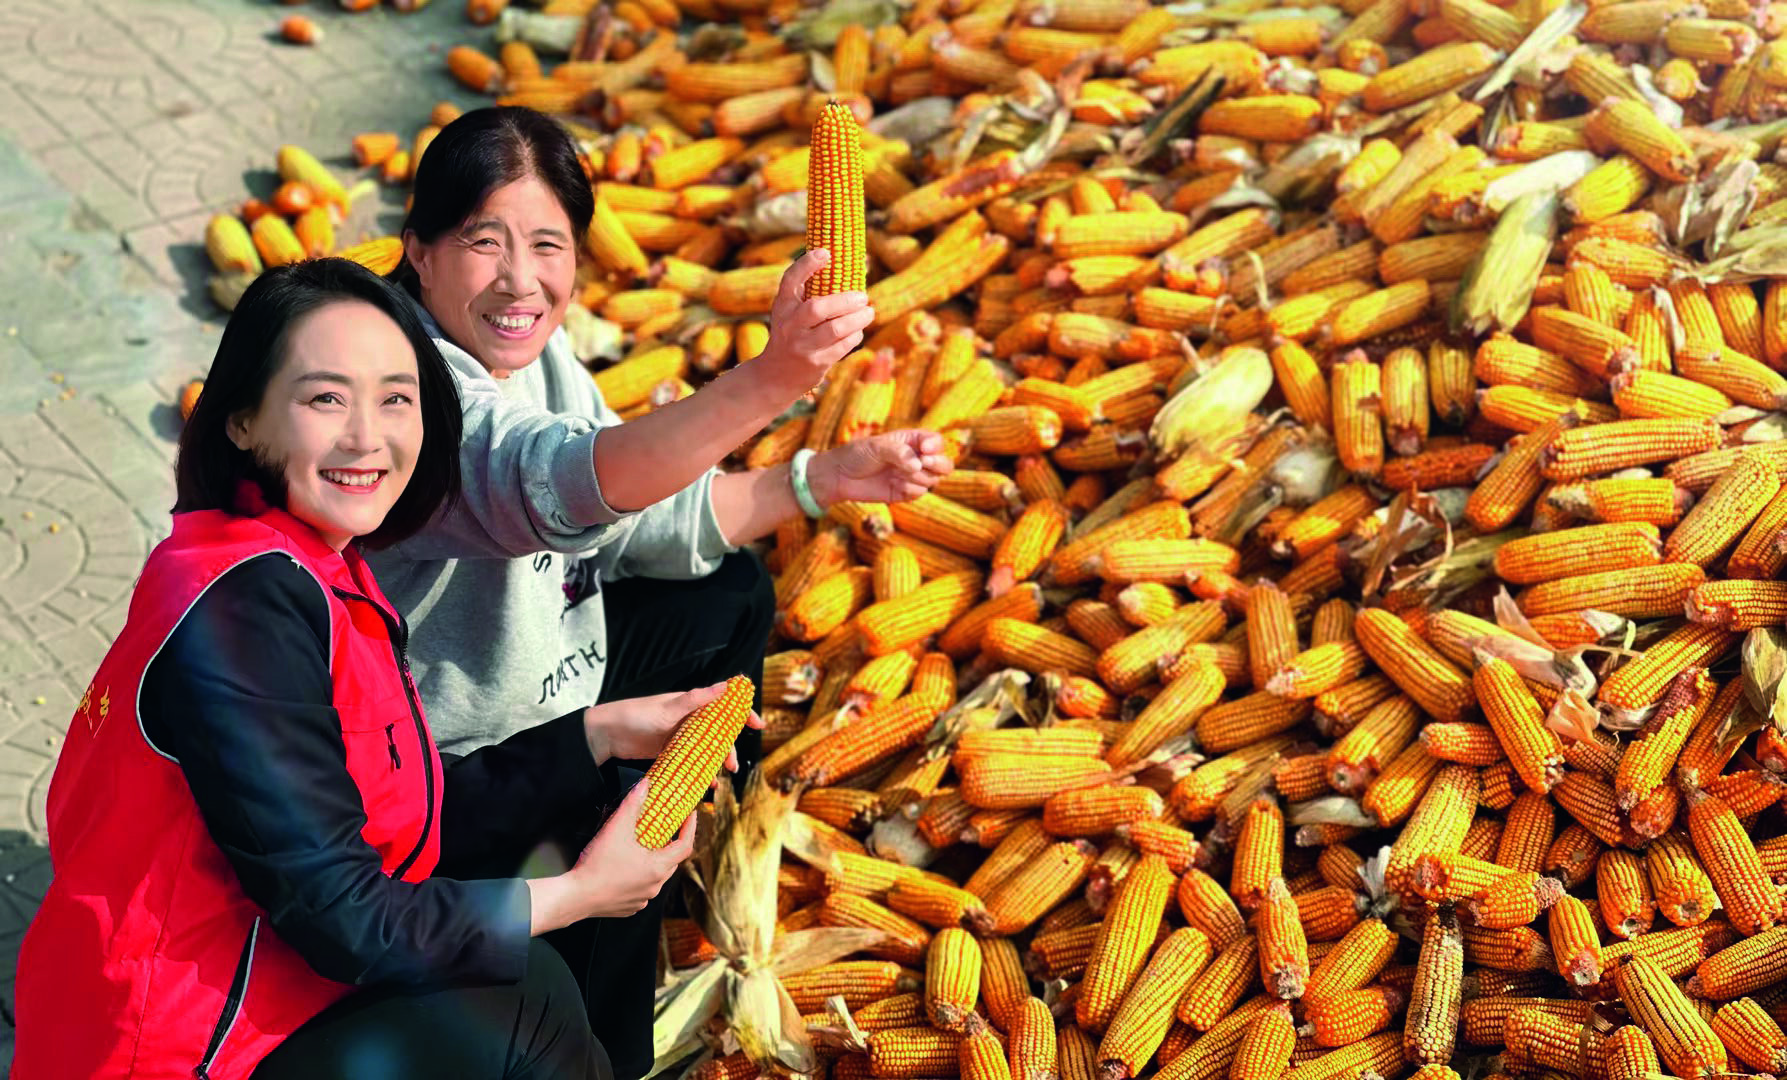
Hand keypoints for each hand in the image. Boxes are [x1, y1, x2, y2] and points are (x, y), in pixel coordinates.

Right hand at [562, 778, 693, 918]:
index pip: (685, 846)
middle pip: (671, 861)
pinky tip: (624, 868)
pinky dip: (637, 877)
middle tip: (663, 829)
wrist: (575, 897)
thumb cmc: (597, 865)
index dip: (690, 828)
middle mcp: (654, 886)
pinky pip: (640, 889)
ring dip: (652, 861)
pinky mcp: (629, 907)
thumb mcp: (617, 828)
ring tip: (640, 847)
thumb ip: (633, 804)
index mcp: (658, 868)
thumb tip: (645, 786)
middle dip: (669, 844)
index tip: (689, 816)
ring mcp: (642, 899)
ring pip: (655, 876)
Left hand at [583, 682, 765, 771]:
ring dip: (715, 763)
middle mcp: (688, 721)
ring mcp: (679, 738)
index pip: (723, 706)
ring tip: (719, 779)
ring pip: (705, 751)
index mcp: (691, 705)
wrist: (605, 736)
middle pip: (717, 734)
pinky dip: (699, 773)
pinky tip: (704, 785)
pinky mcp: (669, 753)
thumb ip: (696, 699)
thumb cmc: (635, 715)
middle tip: (732, 765)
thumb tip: (726, 686)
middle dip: (728, 748)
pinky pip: (690, 763)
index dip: (742, 714)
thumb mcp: (668, 708)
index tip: (758, 724)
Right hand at [754, 250, 875, 395]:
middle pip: (818, 308)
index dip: (807, 265)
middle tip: (863, 296)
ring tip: (869, 312)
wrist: (774, 376)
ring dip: (857, 319)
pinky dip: (855, 336)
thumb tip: (848, 271)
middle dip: (845, 300)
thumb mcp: (790, 313)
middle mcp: (789, 325)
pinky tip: (858, 330)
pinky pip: (842, 346)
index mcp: (782, 306)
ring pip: (835, 330)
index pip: (790, 280)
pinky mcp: (816, 364)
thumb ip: (809, 295)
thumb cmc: (790, 334)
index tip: (826, 252)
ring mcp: (802, 346)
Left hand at [809, 430, 954, 506]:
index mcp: (912, 441)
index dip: (935, 446)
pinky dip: (909, 489)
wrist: (840, 477)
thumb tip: (918, 465)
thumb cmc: (857, 455)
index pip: (936, 442)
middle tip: (923, 462)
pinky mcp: (905, 492)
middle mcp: (916, 458)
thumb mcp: (877, 447)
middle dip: (938, 464)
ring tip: (897, 474)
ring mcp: (912, 477)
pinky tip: (893, 484)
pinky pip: (919, 493)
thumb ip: (899, 453)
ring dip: (918, 478)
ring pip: (933, 480)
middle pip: (944, 463)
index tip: (924, 450)